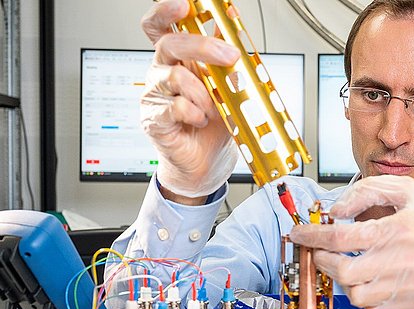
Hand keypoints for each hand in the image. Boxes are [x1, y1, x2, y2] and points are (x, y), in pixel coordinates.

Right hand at [140, 0, 240, 199]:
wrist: (208, 162)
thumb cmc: (215, 124)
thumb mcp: (229, 87)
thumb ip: (228, 60)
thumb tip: (234, 30)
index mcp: (178, 60)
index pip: (160, 26)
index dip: (166, 11)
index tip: (184, 5)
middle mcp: (161, 72)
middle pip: (168, 43)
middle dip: (202, 46)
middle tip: (229, 57)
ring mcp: (154, 95)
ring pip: (173, 77)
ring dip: (203, 93)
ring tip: (212, 109)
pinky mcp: (153, 119)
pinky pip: (174, 106)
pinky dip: (195, 113)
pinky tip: (200, 121)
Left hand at [289, 175, 413, 308]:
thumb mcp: (405, 189)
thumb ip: (367, 192)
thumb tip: (337, 209)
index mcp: (399, 229)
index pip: (341, 238)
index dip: (313, 237)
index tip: (300, 235)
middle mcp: (403, 260)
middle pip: (344, 271)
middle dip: (324, 261)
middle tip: (323, 253)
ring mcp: (410, 285)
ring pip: (357, 295)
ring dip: (344, 281)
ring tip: (349, 265)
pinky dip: (364, 298)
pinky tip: (369, 281)